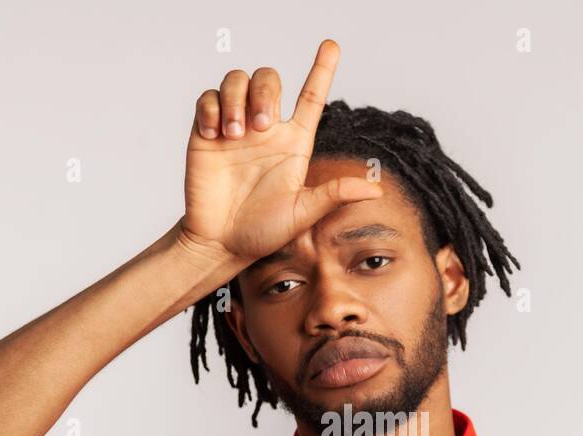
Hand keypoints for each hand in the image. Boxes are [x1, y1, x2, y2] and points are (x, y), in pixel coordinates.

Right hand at [177, 39, 383, 264]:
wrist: (221, 243)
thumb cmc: (263, 230)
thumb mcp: (303, 213)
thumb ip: (335, 194)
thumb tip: (376, 189)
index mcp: (294, 142)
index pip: (311, 97)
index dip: (322, 69)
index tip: (331, 46)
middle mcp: (266, 128)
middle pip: (269, 78)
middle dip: (264, 92)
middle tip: (259, 126)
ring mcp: (235, 127)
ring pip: (237, 80)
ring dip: (237, 99)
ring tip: (234, 134)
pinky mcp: (206, 132)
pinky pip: (208, 98)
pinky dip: (211, 108)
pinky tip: (215, 134)